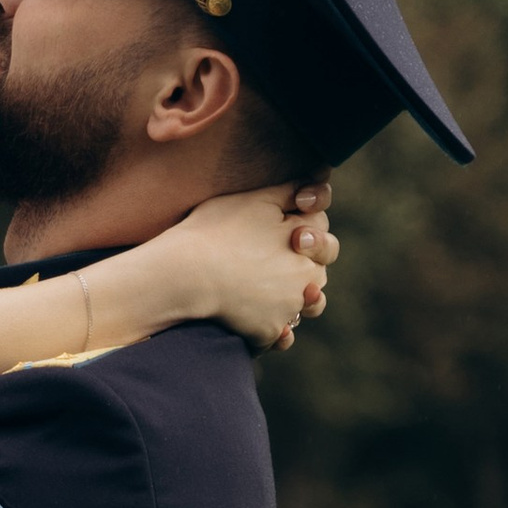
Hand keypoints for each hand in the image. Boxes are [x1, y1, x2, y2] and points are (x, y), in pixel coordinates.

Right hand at [136, 181, 338, 349]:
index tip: (284, 228)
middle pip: (316, 272)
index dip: (304, 229)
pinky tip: (257, 320)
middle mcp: (307, 280)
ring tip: (272, 292)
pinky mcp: (268, 333)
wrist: (184, 275)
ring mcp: (288, 310)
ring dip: (297, 300)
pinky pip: (278, 334)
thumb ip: (292, 188)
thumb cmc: (216, 231)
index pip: (320, 235)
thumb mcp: (256, 200)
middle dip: (305, 264)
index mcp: (308, 246)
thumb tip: (323, 173)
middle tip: (276, 258)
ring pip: (303, 306)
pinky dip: (273, 329)